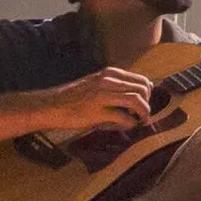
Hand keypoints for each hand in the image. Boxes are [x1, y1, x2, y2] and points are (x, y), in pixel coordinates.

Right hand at [46, 67, 161, 143]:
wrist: (51, 106)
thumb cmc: (74, 97)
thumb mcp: (96, 84)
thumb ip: (115, 85)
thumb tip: (140, 92)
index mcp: (109, 73)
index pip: (141, 79)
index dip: (148, 94)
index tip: (145, 103)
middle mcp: (108, 81)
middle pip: (142, 89)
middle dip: (147, 104)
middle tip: (143, 115)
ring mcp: (102, 95)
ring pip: (136, 100)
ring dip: (143, 113)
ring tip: (140, 121)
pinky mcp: (97, 111)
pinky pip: (124, 117)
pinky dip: (131, 123)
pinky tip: (127, 126)